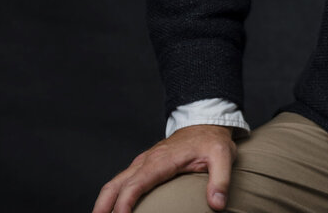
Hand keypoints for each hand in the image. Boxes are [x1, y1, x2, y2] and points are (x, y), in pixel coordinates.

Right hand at [92, 124, 236, 212]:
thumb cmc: (212, 141)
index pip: (135, 183)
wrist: (206, 123)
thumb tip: (217, 204)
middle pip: (116, 185)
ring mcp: (143, 162)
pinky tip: (112, 209)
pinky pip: (122, 181)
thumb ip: (221, 180)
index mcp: (162, 160)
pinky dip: (112, 196)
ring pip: (114, 183)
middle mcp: (147, 160)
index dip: (124, 203)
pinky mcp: (144, 165)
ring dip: (103, 202)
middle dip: (103, 206)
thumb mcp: (223, 156)